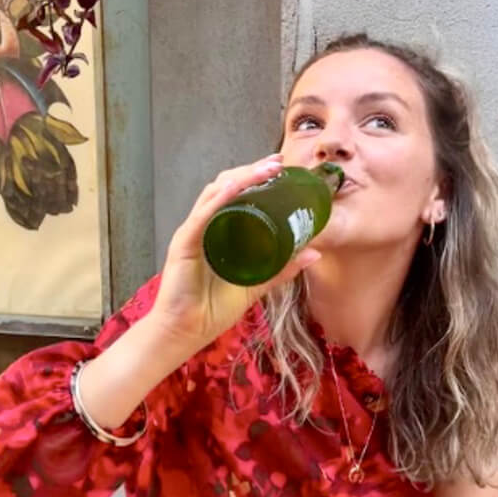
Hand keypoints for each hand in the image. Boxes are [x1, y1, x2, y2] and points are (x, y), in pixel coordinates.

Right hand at [147, 154, 321, 353]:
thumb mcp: (255, 285)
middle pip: (224, 186)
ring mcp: (191, 233)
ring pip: (214, 194)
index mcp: (217, 231)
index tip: (280, 167)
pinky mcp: (184, 244)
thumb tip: (314, 253)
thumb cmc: (212, 310)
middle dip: (251, 170)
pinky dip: (220, 199)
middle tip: (278, 163)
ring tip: (267, 170)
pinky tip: (236, 187)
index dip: (255, 177)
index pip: (234, 193)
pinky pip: (202, 216)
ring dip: (241, 178)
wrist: (185, 333)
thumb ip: (281, 269)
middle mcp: (202, 226)